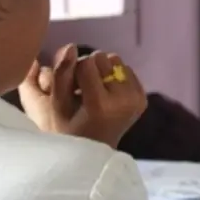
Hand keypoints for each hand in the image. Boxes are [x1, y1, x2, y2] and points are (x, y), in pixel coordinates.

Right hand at [18, 44, 147, 147]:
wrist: (92, 152)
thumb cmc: (67, 129)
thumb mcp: (56, 104)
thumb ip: (61, 74)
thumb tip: (71, 46)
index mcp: (101, 104)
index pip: (85, 62)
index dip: (74, 72)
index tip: (71, 89)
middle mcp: (124, 100)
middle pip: (102, 57)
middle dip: (89, 69)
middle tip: (82, 91)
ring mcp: (136, 99)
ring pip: (114, 59)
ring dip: (102, 70)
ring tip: (94, 91)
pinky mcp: (143, 97)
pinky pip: (126, 68)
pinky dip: (114, 76)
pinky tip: (106, 93)